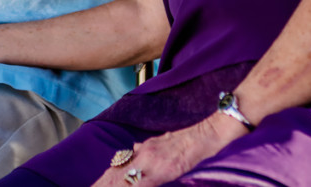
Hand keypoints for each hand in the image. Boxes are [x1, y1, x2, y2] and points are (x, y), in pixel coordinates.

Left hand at [93, 114, 245, 186]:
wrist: (210, 129)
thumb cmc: (191, 135)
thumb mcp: (164, 140)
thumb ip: (148, 146)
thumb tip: (135, 148)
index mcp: (143, 148)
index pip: (116, 166)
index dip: (102, 180)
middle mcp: (143, 153)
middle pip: (113, 175)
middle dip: (100, 186)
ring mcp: (152, 162)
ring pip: (122, 180)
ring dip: (108, 186)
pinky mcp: (163, 170)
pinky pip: (141, 185)